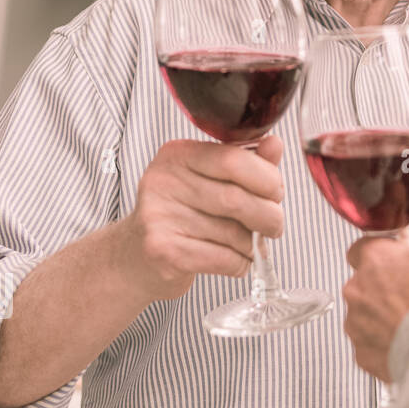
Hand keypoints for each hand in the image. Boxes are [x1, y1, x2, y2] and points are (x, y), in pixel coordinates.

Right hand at [118, 136, 285, 301]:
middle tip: (274, 225)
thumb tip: (275, 143)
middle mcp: (163, 182)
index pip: (233, 159)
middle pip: (236, 198)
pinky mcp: (161, 251)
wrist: (132, 258)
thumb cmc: (180, 215)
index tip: (276, 193)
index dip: (267, 178)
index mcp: (178, 155)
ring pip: (232, 232)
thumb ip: (246, 162)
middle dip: (268, 215)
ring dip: (253, 244)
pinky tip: (236, 262)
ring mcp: (158, 216)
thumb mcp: (209, 181)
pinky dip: (239, 264)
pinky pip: (222, 259)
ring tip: (250, 246)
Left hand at [343, 232, 408, 381]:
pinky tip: (408, 346)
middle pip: (362, 286)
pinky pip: (370, 346)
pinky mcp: (360, 353)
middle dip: (380, 293)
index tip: (391, 265)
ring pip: (364, 318)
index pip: (361, 249)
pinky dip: (385, 346)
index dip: (378, 259)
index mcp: (377, 259)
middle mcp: (358, 288)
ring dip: (381, 321)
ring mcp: (355, 322)